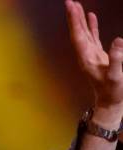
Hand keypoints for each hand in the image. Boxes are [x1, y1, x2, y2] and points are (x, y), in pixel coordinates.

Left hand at [65, 0, 122, 124]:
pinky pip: (92, 37)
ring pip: (83, 33)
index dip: (74, 21)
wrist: (111, 101)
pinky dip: (91, 26)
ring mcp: (90, 55)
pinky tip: (90, 16)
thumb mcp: (116, 76)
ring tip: (76, 5)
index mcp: (87, 59)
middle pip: (77, 33)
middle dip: (73, 17)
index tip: (71, 7)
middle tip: (69, 2)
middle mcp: (85, 56)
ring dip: (79, 20)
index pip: (78, 36)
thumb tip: (118, 40)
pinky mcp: (97, 55)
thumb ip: (117, 59)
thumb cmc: (113, 90)